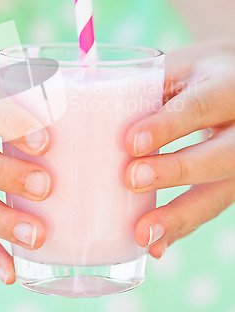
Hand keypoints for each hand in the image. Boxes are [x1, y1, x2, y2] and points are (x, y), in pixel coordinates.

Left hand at [124, 38, 234, 257]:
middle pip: (219, 156)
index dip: (167, 126)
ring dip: (180, 215)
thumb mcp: (181, 66)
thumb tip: (91, 100)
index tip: (130, 142)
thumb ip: (148, 83)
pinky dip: (182, 228)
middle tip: (133, 179)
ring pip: (219, 193)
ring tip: (143, 233)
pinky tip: (156, 245)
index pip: (200, 107)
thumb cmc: (199, 73)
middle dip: (177, 171)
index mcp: (227, 88)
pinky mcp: (230, 182)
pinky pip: (210, 208)